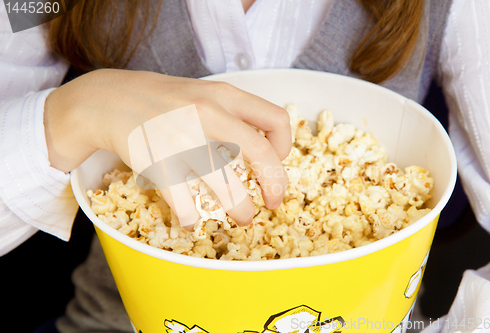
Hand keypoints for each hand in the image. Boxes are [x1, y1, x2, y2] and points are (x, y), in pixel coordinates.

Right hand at [44, 69, 291, 228]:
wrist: (107, 100)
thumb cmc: (162, 101)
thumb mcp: (202, 92)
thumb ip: (232, 113)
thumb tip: (264, 147)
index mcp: (223, 95)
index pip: (275, 120)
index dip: (284, 147)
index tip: (277, 161)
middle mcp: (207, 114)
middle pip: (260, 155)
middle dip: (274, 186)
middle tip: (271, 202)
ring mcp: (182, 140)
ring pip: (226, 186)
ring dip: (240, 210)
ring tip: (242, 219)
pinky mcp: (158, 164)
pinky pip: (184, 204)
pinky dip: (192, 219)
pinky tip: (192, 222)